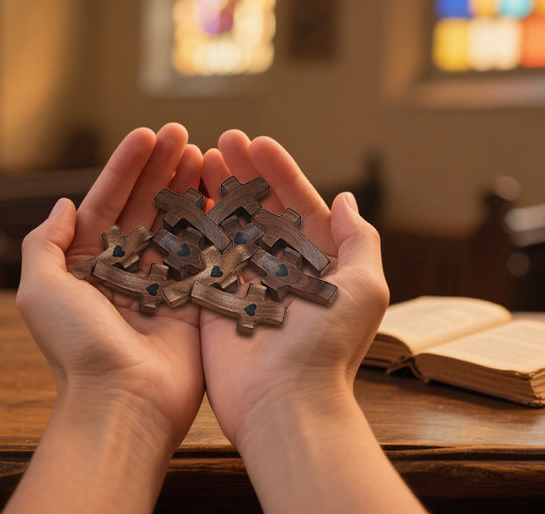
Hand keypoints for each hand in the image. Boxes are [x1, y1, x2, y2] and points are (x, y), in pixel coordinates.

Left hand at [7, 124, 204, 512]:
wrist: (123, 401)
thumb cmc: (77, 347)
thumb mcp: (41, 290)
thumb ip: (45, 243)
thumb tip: (63, 204)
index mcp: (87, 266)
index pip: (106, 204)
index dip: (125, 168)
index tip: (146, 135)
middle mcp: (123, 272)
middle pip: (144, 208)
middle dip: (161, 169)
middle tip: (182, 134)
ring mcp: (161, 285)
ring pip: (175, 225)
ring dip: (187, 188)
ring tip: (203, 154)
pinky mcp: (193, 301)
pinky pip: (203, 255)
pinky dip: (212, 224)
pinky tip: (222, 193)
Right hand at [199, 130, 389, 445]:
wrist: (286, 402)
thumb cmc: (329, 346)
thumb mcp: (365, 287)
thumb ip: (359, 240)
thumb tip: (347, 199)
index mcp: (319, 263)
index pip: (298, 205)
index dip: (280, 172)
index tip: (258, 142)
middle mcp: (281, 269)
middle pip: (259, 210)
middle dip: (242, 174)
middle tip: (222, 142)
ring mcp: (245, 283)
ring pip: (228, 227)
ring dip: (215, 192)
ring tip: (198, 159)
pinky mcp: (214, 300)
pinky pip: (201, 257)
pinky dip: (191, 227)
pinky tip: (179, 197)